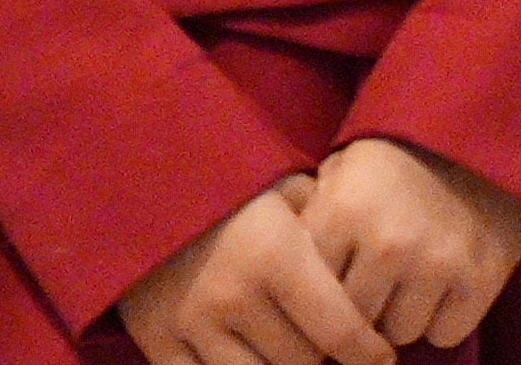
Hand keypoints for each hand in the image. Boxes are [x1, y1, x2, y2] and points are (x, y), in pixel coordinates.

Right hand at [121, 177, 392, 364]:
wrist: (136, 174)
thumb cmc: (225, 181)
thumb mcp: (281, 188)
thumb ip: (323, 228)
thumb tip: (365, 271)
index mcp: (274, 254)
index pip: (341, 332)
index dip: (370, 354)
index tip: (384, 360)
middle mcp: (235, 297)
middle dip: (324, 359)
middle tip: (329, 344)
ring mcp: (193, 327)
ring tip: (290, 351)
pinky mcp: (159, 346)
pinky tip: (251, 360)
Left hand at [301, 137, 520, 348]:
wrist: (478, 128)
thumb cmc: (397, 151)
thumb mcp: (343, 167)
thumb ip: (315, 218)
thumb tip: (289, 277)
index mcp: (344, 210)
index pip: (312, 288)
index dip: (321, 290)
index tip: (331, 286)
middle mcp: (387, 243)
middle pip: (355, 320)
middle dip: (361, 307)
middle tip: (372, 284)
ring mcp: (436, 264)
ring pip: (399, 334)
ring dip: (401, 315)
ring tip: (407, 281)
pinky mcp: (480, 281)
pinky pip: (444, 335)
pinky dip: (442, 319)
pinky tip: (442, 286)